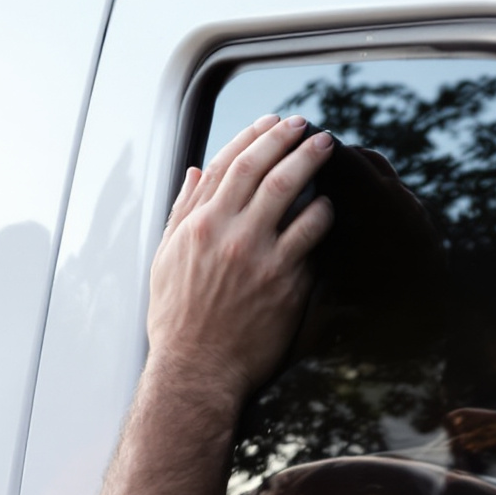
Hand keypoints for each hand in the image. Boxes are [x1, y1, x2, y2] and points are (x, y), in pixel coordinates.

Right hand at [146, 114, 332, 402]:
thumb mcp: (166, 262)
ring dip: (311, 164)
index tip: (270, 122)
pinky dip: (321, 213)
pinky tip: (329, 206)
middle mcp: (226, 235)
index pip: (224, 165)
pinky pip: (310, 234)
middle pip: (261, 168)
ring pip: (290, 192)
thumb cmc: (178, 321)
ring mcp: (257, 256)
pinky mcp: (284, 281)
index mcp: (196, 227)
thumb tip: (195, 172)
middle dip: (286, 138)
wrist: (197, 372)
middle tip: (307, 125)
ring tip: (327, 149)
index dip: (250, 137)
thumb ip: (182, 213)